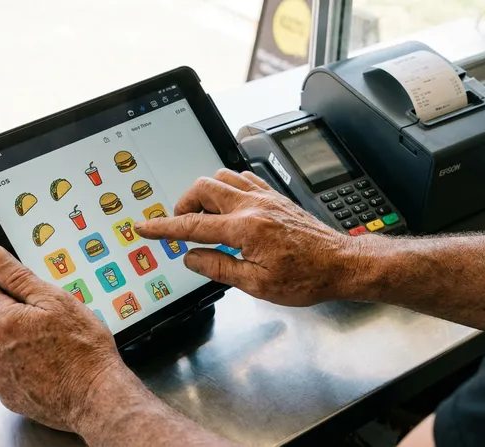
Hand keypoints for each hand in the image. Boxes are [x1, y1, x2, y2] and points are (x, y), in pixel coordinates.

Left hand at [0, 246, 122, 431]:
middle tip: (48, 316)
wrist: (96, 398)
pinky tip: (50, 364)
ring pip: (1, 344)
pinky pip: (9, 370)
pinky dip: (24, 363)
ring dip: (19, 338)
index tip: (14, 280)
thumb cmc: (83, 350)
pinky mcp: (8, 395)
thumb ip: (19, 277)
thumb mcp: (56, 301)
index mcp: (0, 321)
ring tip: (53, 344)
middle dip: (14, 311)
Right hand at [135, 169, 382, 305]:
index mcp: (245, 229)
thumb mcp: (256, 284)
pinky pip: (242, 179)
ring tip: (203, 216)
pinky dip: (227, 188)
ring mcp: (265, 198)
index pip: (192, 224)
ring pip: (222, 177)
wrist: (339, 264)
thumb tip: (192, 257)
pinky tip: (228, 205)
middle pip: (203, 188)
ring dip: (205, 193)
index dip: (163, 226)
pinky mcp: (275, 197)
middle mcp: (253, 206)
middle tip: (180, 225)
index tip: (145, 227)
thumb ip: (219, 268)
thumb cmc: (305, 278)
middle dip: (183, 204)